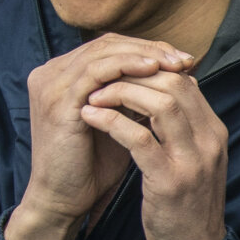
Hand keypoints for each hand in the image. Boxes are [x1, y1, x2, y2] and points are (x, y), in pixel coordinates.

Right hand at [9, 35, 190, 239]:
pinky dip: (126, 67)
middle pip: (108, 43)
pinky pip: (95, 73)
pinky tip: (152, 70)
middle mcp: (54, 72)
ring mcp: (53, 84)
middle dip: (151, 48)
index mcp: (67, 74)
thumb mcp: (121, 120)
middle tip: (185, 58)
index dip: (149, 49)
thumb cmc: (95, 163)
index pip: (112, 46)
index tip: (186, 60)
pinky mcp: (57, 101)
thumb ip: (137, 96)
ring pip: (103, 52)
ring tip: (175, 63)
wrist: (65, 196)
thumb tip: (179, 75)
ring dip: (144, 55)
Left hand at [80, 68, 228, 239]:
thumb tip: (163, 92)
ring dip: (119, 93)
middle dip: (131, 75)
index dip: (146, 70)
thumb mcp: (193, 158)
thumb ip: (183, 127)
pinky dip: (110, 121)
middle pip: (174, 84)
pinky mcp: (170, 180)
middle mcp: (209, 141)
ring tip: (93, 98)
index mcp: (214, 132)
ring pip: (160, 103)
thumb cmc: (187, 204)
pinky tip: (90, 118)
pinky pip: (139, 138)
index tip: (116, 75)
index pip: (184, 81)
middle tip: (99, 81)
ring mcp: (192, 160)